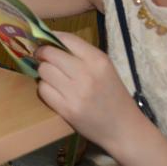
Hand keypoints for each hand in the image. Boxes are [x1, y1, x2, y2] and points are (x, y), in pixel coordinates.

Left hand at [35, 32, 140, 149]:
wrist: (124, 128)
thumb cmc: (112, 95)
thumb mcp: (104, 68)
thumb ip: (80, 54)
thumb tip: (49, 40)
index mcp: (98, 60)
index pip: (65, 39)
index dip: (50, 38)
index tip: (44, 42)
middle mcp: (86, 74)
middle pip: (49, 54)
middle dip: (42, 55)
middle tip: (43, 59)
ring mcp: (76, 92)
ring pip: (43, 71)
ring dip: (43, 73)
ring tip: (52, 77)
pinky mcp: (67, 109)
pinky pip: (42, 90)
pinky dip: (44, 89)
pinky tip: (53, 91)